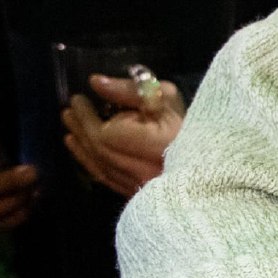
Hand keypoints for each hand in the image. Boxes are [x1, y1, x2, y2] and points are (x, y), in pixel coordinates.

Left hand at [61, 73, 183, 198]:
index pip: (103, 131)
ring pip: (99, 167)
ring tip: (70, 133)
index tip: (77, 99)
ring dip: (81, 148)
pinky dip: (92, 165)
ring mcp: (136, 185)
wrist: (209, 166)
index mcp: (143, 144)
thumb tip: (96, 82)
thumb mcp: (164, 98)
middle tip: (68, 112)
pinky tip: (87, 157)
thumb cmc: (192, 126)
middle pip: (97, 149)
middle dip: (80, 129)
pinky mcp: (138, 194)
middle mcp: (135, 169)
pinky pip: (108, 180)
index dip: (86, 116)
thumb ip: (129, 90)